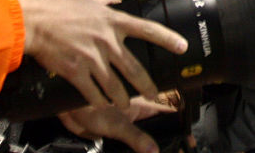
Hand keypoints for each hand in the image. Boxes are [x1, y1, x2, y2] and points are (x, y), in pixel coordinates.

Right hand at [18, 0, 187, 109]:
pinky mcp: (77, 73)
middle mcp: (107, 41)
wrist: (32, 23)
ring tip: (126, 105)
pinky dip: (99, 101)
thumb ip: (104, 1)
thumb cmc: (55, 8)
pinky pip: (94, 94)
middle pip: (135, 69)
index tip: (182, 46)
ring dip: (123, 99)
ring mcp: (93, 59)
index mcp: (112, 21)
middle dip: (148, 87)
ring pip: (116, 87)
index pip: (147, 29)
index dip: (167, 39)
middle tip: (156, 95)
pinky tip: (102, 104)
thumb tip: (116, 1)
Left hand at [59, 96, 175, 152]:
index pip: (169, 112)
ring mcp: (128, 124)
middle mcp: (138, 113)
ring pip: (147, 137)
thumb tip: (154, 150)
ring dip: (153, 147)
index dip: (181, 123)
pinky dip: (138, 150)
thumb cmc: (88, 107)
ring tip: (167, 151)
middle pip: (161, 127)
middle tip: (178, 150)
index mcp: (142, 106)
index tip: (189, 138)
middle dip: (171, 140)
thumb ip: (135, 137)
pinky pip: (133, 145)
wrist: (65, 111)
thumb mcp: (115, 125)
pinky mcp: (116, 134)